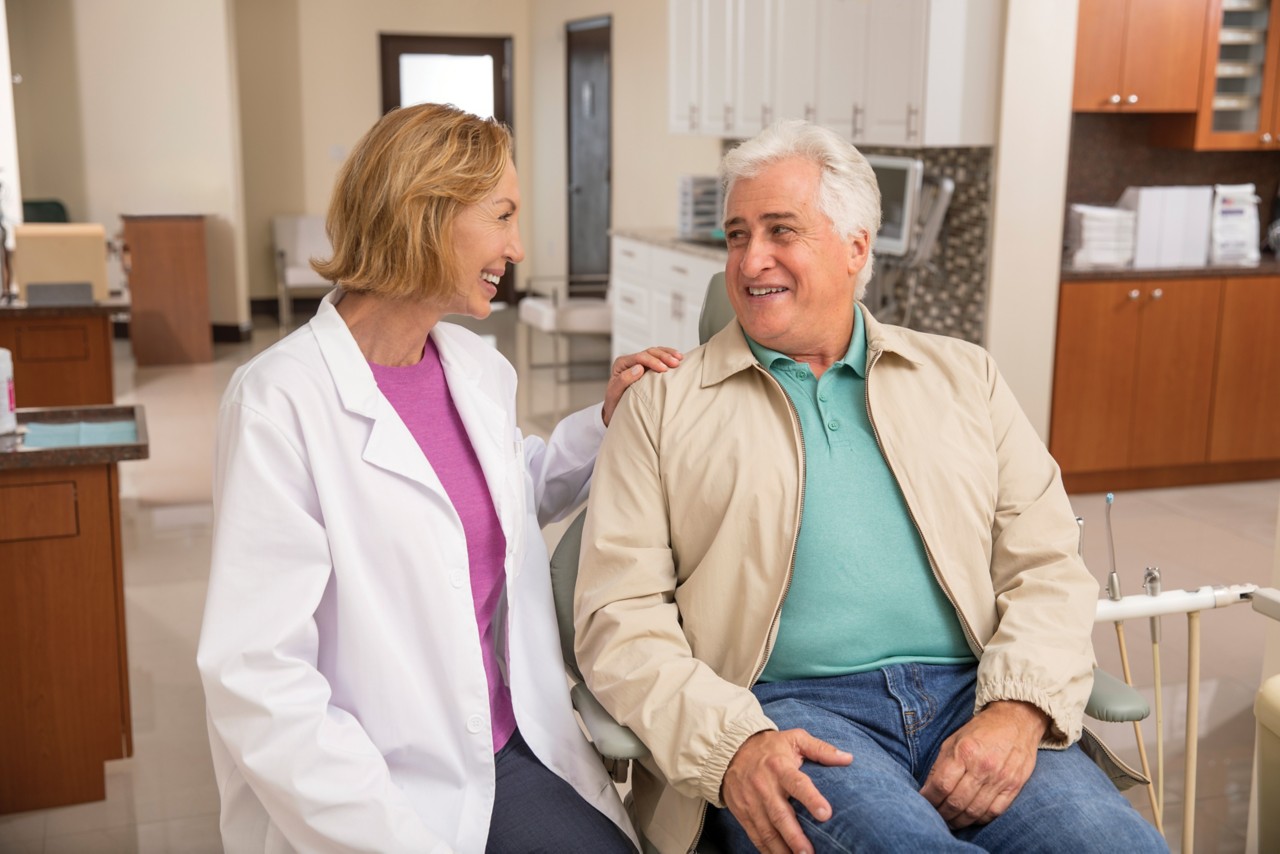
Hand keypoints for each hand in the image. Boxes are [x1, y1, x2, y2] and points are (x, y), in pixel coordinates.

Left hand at [601, 347, 682, 425]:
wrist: (616, 409)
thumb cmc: (615, 403)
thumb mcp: (615, 393)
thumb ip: (624, 380)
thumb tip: (639, 368)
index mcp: (621, 364)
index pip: (639, 357)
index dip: (653, 361)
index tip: (664, 369)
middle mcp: (630, 361)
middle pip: (649, 352)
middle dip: (663, 356)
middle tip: (675, 363)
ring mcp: (639, 362)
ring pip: (655, 352)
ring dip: (668, 354)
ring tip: (680, 359)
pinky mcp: (647, 367)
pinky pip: (658, 358)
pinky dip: (668, 356)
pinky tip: (678, 359)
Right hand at [721, 729, 851, 853]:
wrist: (730, 750)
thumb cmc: (769, 746)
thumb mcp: (795, 739)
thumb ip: (820, 749)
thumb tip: (848, 758)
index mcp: (780, 767)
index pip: (797, 784)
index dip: (811, 799)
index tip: (826, 814)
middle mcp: (764, 786)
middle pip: (780, 815)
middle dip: (795, 837)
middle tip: (809, 853)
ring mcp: (752, 802)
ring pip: (767, 830)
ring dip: (782, 849)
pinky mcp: (743, 813)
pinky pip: (755, 835)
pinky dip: (767, 850)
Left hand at [919, 700, 1048, 828]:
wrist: (1017, 720)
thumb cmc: (981, 730)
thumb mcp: (954, 739)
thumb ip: (941, 764)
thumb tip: (928, 789)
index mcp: (965, 752)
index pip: (942, 785)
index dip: (929, 799)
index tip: (922, 802)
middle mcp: (983, 767)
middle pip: (957, 802)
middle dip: (942, 814)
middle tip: (935, 817)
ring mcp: (1000, 779)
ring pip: (974, 811)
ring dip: (959, 821)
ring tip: (950, 822)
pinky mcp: (1014, 787)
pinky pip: (994, 812)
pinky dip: (979, 820)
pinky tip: (970, 819)